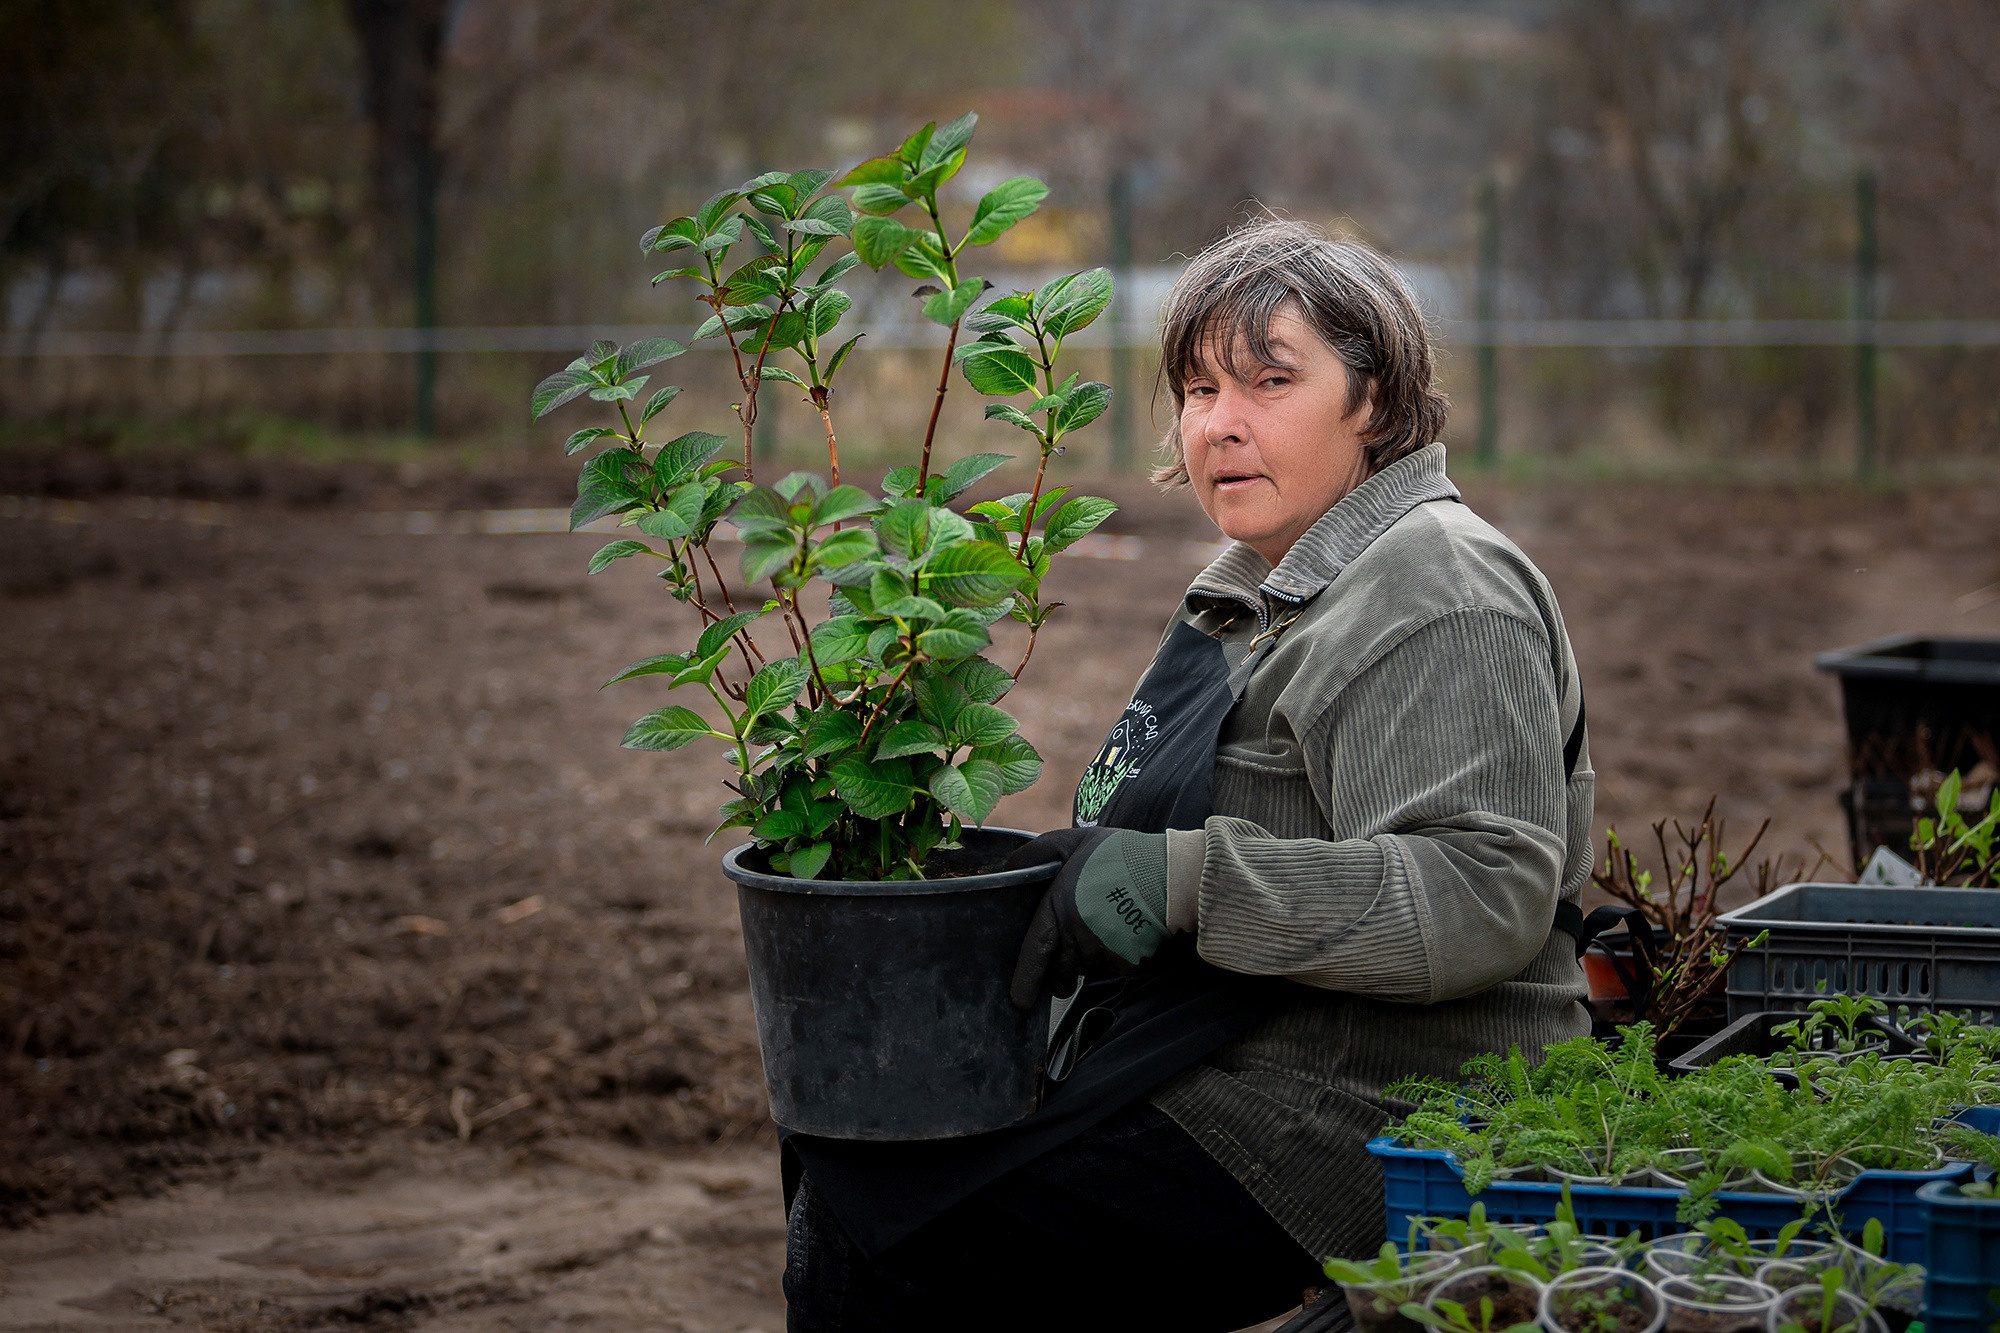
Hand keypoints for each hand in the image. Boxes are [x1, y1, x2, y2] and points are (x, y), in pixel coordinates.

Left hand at [1005, 827, 1171, 1008]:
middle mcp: (1078, 934)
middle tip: (1066, 966)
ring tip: (1105, 930)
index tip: (1020, 1000)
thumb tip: (1008, 867)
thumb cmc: (1120, 855)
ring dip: (1089, 960)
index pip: (1036, 949)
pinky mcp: (1126, 962)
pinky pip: (1112, 969)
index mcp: (1060, 907)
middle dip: (1061, 975)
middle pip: (1062, 970)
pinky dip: (1115, 958)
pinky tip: (1124, 934)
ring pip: (1087, 968)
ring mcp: (1103, 951)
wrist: (1169, 873)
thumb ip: (1037, 853)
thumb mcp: (1073, 841)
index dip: (1026, 978)